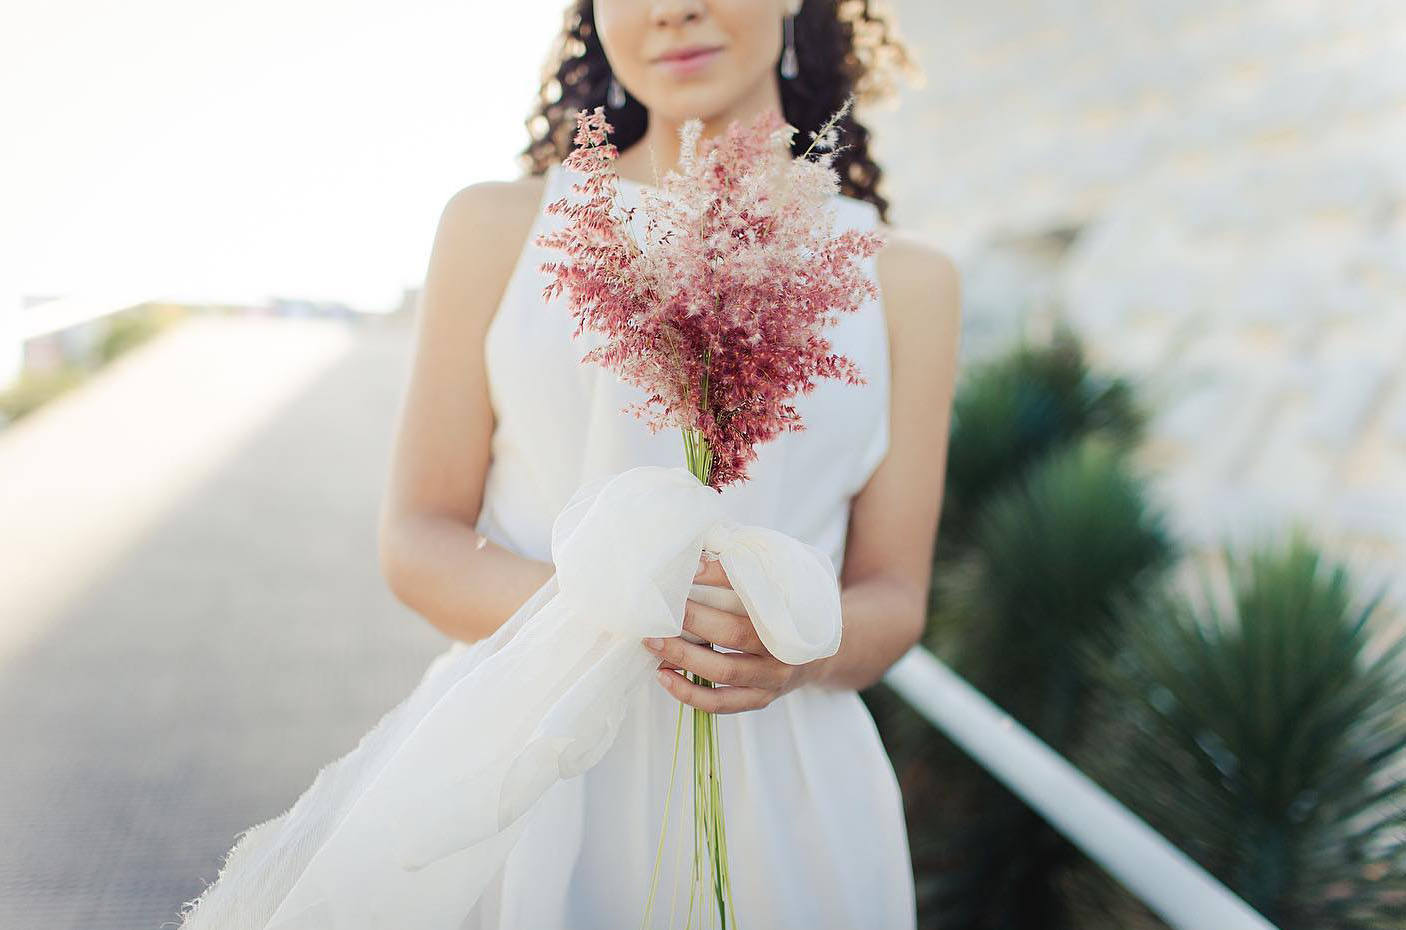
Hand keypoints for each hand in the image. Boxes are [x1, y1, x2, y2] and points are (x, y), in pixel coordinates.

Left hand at [641, 554, 819, 713]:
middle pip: (734, 633)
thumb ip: (738, 572)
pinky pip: (721, 703)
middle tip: (661, 610)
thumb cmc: (785, 614)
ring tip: (654, 643)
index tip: (688, 570)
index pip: (751, 590)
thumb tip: (693, 563)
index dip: (718, 578)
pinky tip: (664, 676)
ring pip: (724, 671)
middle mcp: (784, 647)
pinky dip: (690, 692)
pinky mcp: (760, 699)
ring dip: (684, 657)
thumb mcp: (774, 586)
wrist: (816, 655)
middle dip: (693, 621)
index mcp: (789, 612)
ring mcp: (773, 678)